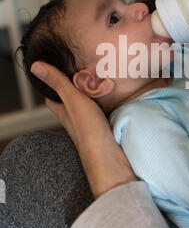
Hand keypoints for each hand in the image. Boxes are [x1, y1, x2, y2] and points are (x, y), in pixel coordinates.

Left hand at [30, 61, 136, 197]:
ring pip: (88, 108)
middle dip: (75, 89)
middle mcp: (76, 121)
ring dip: (93, 96)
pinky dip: (106, 104)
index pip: (52, 99)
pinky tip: (113, 99)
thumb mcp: (74, 101)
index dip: (52, 86)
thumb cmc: (90, 133)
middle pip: (71, 103)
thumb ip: (59, 84)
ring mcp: (92, 127)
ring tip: (100, 82)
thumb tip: (36, 67)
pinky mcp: (106, 130)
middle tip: (83, 73)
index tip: (56, 73)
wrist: (111, 159)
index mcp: (65, 114)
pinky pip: (104, 113)